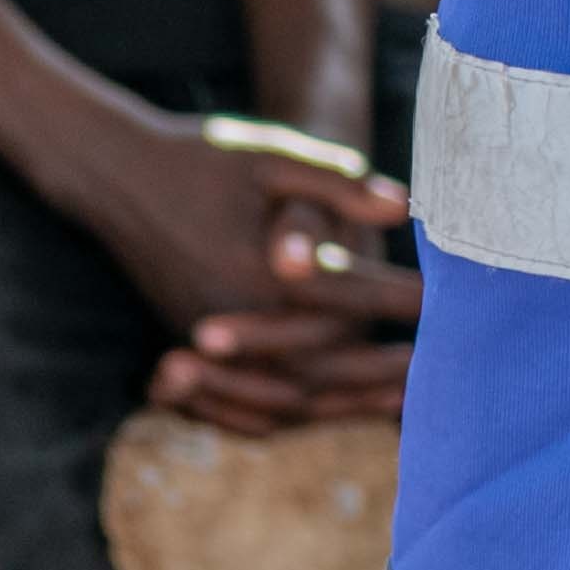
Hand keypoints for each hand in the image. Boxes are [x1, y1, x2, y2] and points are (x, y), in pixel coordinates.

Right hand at [69, 112, 420, 435]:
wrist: (116, 174)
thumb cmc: (199, 156)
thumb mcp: (271, 155)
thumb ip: (335, 182)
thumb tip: (403, 206)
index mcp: (261, 267)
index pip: (352, 294)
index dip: (404, 298)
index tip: (452, 301)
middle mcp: (234, 316)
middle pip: (324, 361)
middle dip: (383, 368)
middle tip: (439, 369)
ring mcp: (207, 340)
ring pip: (287, 394)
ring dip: (346, 402)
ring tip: (401, 403)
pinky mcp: (191, 348)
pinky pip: (247, 401)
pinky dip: (295, 413)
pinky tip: (330, 408)